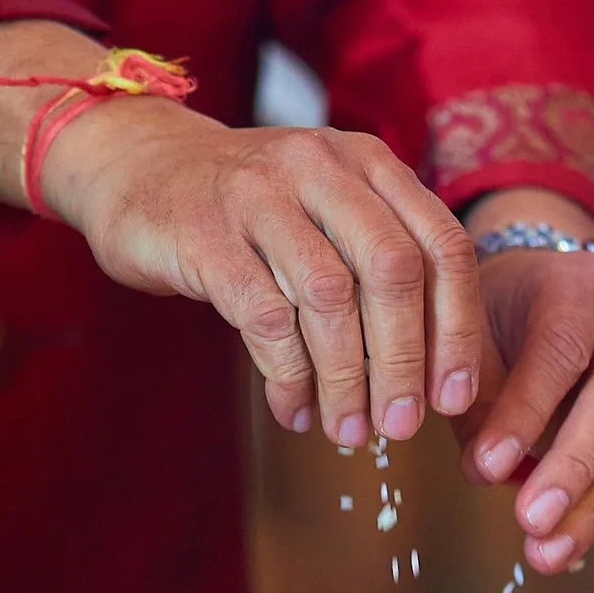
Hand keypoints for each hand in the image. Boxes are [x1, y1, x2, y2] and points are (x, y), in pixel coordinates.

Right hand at [43, 102, 483, 448]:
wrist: (137, 165)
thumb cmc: (248, 210)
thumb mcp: (325, 212)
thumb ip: (378, 267)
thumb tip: (433, 376)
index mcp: (367, 162)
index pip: (441, 244)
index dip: (457, 328)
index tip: (454, 395)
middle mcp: (320, 167)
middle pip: (393, 269)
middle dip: (404, 361)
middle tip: (401, 426)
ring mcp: (259, 195)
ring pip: (329, 297)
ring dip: (346, 378)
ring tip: (346, 430)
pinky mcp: (205, 234)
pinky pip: (264, 317)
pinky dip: (287, 375)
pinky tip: (292, 409)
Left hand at [458, 189, 593, 574]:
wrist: (550, 290)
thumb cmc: (499, 314)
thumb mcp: (472, 332)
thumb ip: (472, 392)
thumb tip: (482, 469)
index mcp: (579, 285)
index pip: (560, 347)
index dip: (525, 410)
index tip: (485, 468)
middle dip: (572, 466)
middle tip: (530, 522)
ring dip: (592, 507)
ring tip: (546, 554)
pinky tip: (563, 548)